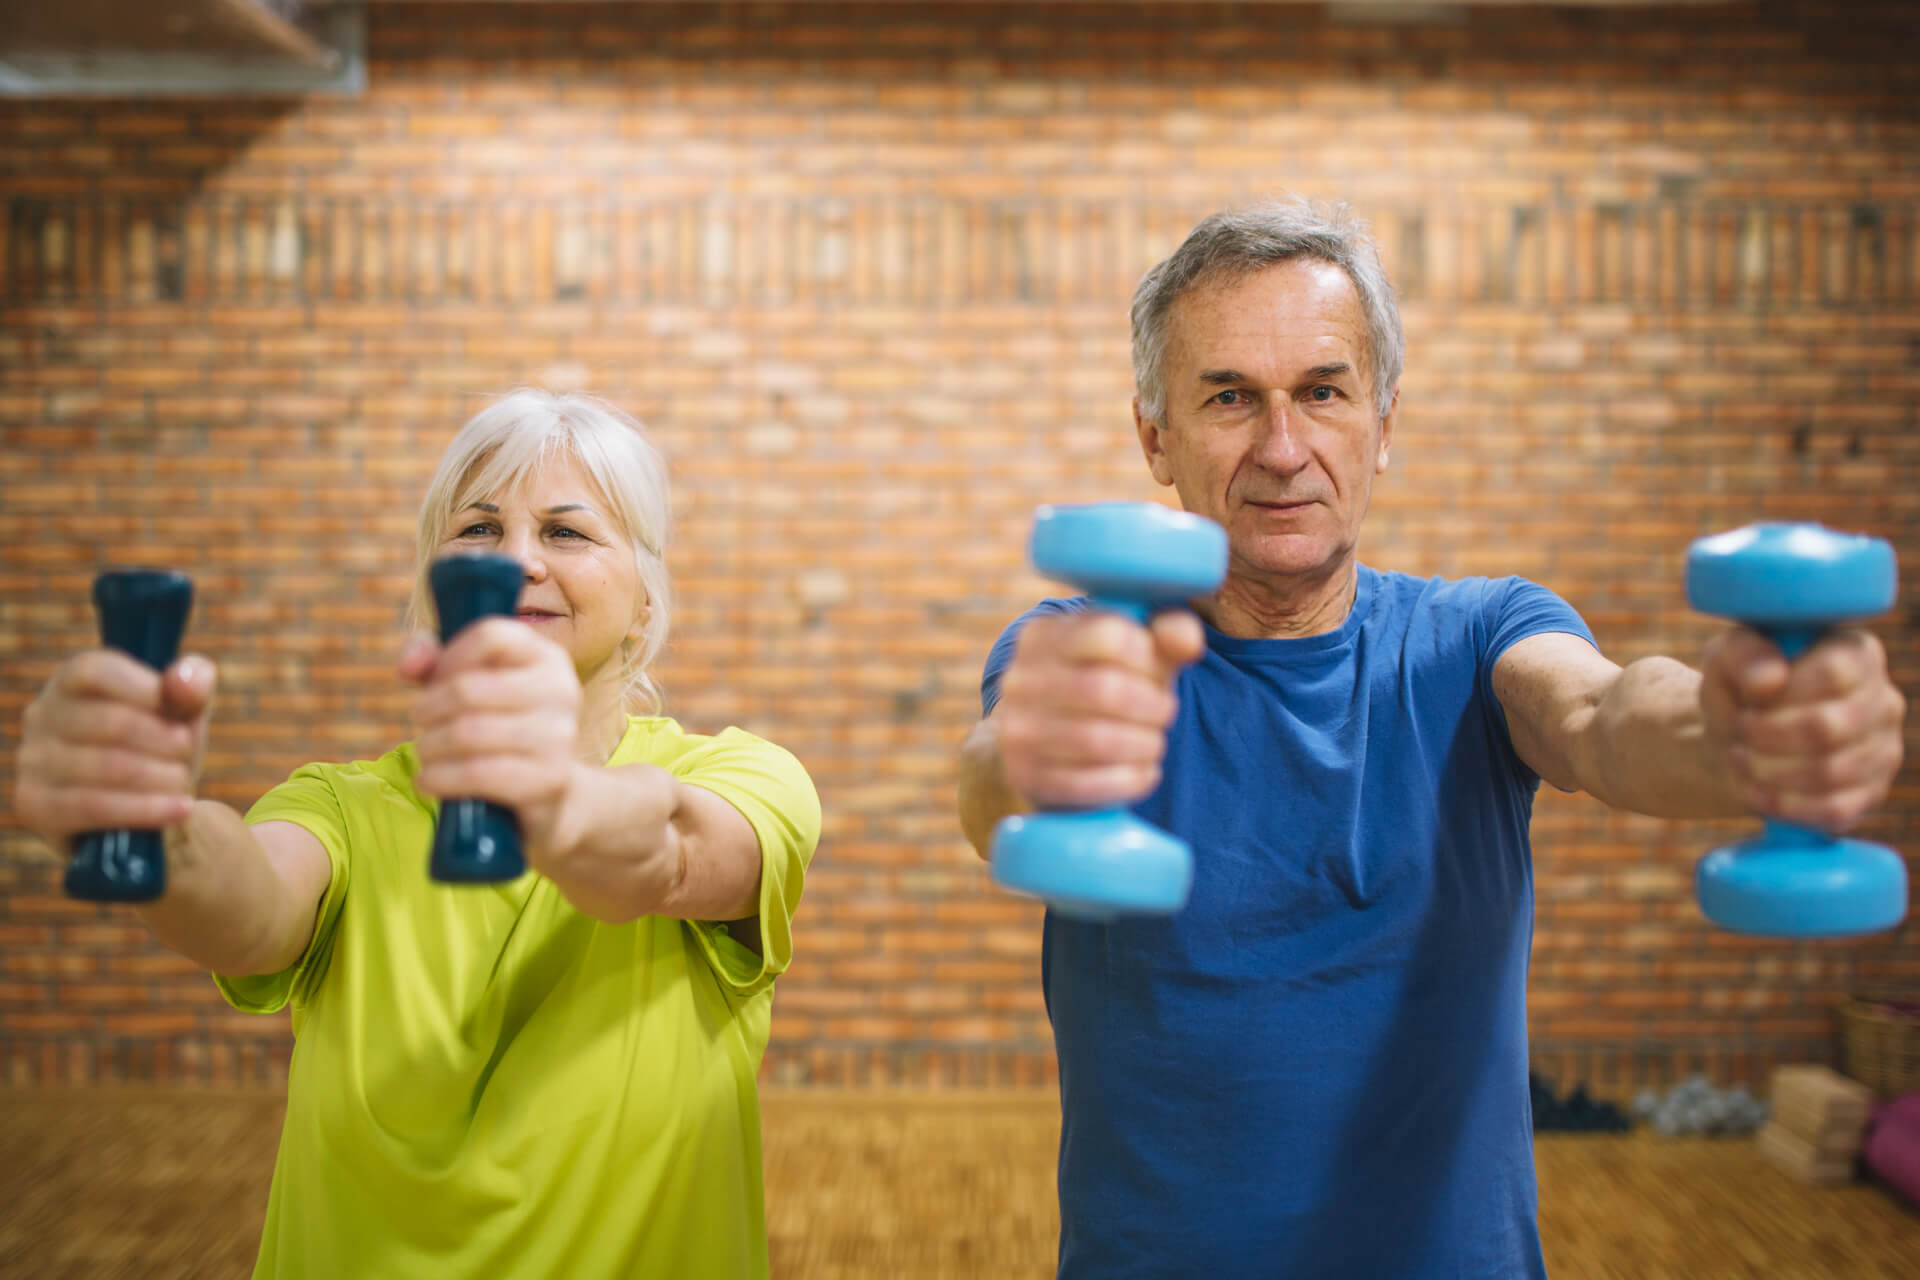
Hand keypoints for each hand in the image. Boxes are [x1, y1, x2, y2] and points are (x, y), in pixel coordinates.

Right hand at [14, 651, 214, 853]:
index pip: (97, 671)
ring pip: (109, 766)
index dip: (145, 690)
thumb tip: (185, 679)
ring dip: (162, 777)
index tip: (180, 713)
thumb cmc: (160, 748)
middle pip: (112, 721)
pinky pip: (96, 807)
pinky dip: (148, 809)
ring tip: (182, 782)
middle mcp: (43, 715)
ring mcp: (33, 761)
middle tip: (185, 753)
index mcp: (72, 681)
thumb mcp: (183, 712)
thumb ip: (192, 687)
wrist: (144, 811)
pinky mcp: (36, 806)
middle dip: (165, 742)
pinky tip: (180, 808)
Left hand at [405, 620, 583, 856]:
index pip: (491, 636)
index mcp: (547, 657)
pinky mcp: (549, 779)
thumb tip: (409, 666)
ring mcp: (560, 736)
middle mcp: (562, 690)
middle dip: (428, 709)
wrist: (553, 793)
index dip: (450, 657)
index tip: (436, 680)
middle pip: (467, 689)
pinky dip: (440, 778)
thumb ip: (435, 660)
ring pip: (467, 733)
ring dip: (429, 746)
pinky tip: (430, 780)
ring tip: (426, 752)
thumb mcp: (474, 685)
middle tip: (422, 723)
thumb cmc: (503, 727)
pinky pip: (478, 773)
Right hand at [995, 609, 1204, 808]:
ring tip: (1155, 742)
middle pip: (1106, 690)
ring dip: (1145, 744)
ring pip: (1098, 740)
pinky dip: (1130, 780)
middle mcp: (1019, 679)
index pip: (1107, 636)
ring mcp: (1017, 730)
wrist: (1041, 737)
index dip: (1148, 657)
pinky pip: (1087, 784)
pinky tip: (1145, 772)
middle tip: (1166, 713)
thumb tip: (1187, 642)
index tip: (1158, 671)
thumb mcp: (1133, 649)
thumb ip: (1169, 632)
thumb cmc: (1102, 681)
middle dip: (1153, 706)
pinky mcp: (1026, 775)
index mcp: (1041, 634)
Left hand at [1701, 626, 1905, 831]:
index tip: (1749, 702)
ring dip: (1768, 770)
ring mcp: (1882, 750)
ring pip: (1828, 772)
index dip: (1781, 694)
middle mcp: (1882, 701)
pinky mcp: (1870, 793)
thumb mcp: (1725, 660)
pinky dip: (1784, 804)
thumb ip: (1742, 655)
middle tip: (1739, 733)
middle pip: (1827, 727)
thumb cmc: (1739, 692)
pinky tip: (1758, 791)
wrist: (1739, 743)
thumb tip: (1770, 679)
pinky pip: (1833, 809)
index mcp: (1857, 654)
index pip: (1833, 673)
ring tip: (1741, 758)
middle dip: (1766, 736)